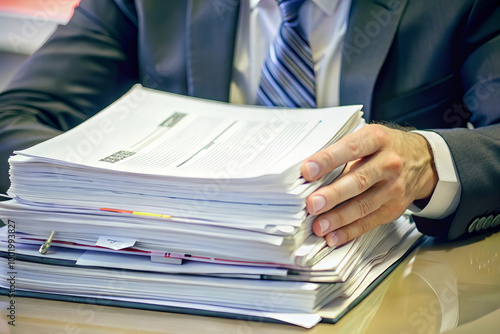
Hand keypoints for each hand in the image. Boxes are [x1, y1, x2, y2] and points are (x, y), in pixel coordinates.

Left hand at [300, 124, 437, 246]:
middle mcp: (388, 163)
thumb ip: (341, 150)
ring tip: (319, 226)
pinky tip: (333, 237)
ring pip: (363, 205)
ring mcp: (393, 188)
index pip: (351, 148)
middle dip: (333, 194)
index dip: (328, 159)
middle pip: (358, 180)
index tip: (307, 170)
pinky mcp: (393, 209)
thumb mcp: (367, 137)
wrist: (422, 160)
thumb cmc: (383, 147)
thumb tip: (307, 172)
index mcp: (377, 139)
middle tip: (312, 204)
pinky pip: (369, 222)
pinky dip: (349, 232)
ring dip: (338, 218)